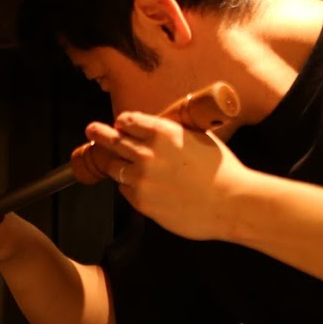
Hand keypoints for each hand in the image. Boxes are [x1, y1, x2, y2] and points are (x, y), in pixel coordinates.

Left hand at [85, 111, 244, 240]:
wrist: (231, 203)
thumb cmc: (222, 170)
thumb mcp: (199, 138)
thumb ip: (174, 135)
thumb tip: (159, 133)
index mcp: (163, 132)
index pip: (129, 121)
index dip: (124, 122)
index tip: (121, 124)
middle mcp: (147, 153)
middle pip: (113, 140)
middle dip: (100, 133)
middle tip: (91, 129)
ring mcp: (141, 178)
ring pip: (115, 167)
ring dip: (115, 164)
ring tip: (112, 162)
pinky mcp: (141, 201)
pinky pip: (126, 190)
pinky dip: (130, 187)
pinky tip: (145, 188)